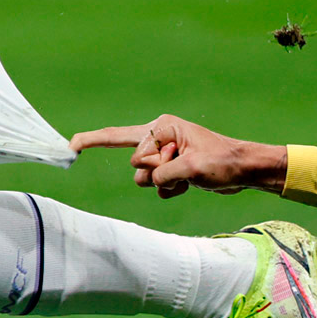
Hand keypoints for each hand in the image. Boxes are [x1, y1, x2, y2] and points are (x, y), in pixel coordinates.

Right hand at [69, 114, 287, 198]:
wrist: (246, 171)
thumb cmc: (223, 162)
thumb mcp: (190, 167)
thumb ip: (161, 173)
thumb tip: (147, 179)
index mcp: (160, 128)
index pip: (119, 137)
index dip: (93, 141)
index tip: (70, 147)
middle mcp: (159, 138)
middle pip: (135, 164)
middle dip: (156, 172)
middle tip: (183, 166)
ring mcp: (164, 155)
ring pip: (144, 179)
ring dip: (165, 183)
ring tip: (188, 176)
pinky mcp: (171, 170)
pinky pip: (157, 187)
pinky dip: (172, 189)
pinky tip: (190, 183)